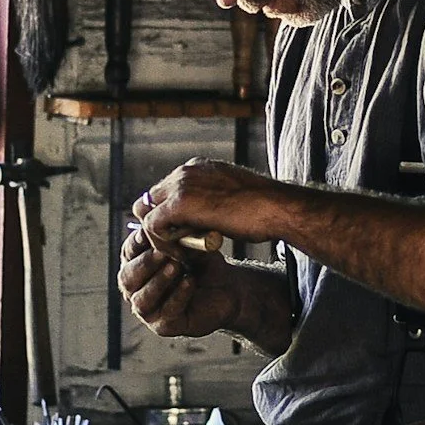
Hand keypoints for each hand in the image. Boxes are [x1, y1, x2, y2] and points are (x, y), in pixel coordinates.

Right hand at [117, 223, 241, 339]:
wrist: (228, 290)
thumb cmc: (203, 265)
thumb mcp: (190, 244)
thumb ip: (173, 233)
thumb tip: (157, 215)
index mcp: (136, 264)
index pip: (128, 252)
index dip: (137, 243)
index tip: (150, 232)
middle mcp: (136, 288)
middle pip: (127, 277)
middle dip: (145, 263)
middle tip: (162, 252)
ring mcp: (147, 309)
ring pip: (142, 298)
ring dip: (159, 281)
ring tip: (176, 267)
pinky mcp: (163, 325)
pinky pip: (166, 312)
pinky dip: (177, 296)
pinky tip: (189, 282)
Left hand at [136, 158, 293, 249]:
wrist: (277, 207)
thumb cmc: (263, 209)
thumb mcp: (229, 199)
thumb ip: (208, 204)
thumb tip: (197, 223)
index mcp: (197, 168)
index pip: (164, 191)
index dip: (167, 216)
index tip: (181, 237)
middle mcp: (185, 172)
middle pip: (149, 199)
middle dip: (158, 224)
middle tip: (176, 247)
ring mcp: (180, 185)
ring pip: (147, 213)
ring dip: (159, 236)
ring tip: (180, 254)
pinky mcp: (179, 203)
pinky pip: (152, 226)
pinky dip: (161, 243)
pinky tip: (181, 255)